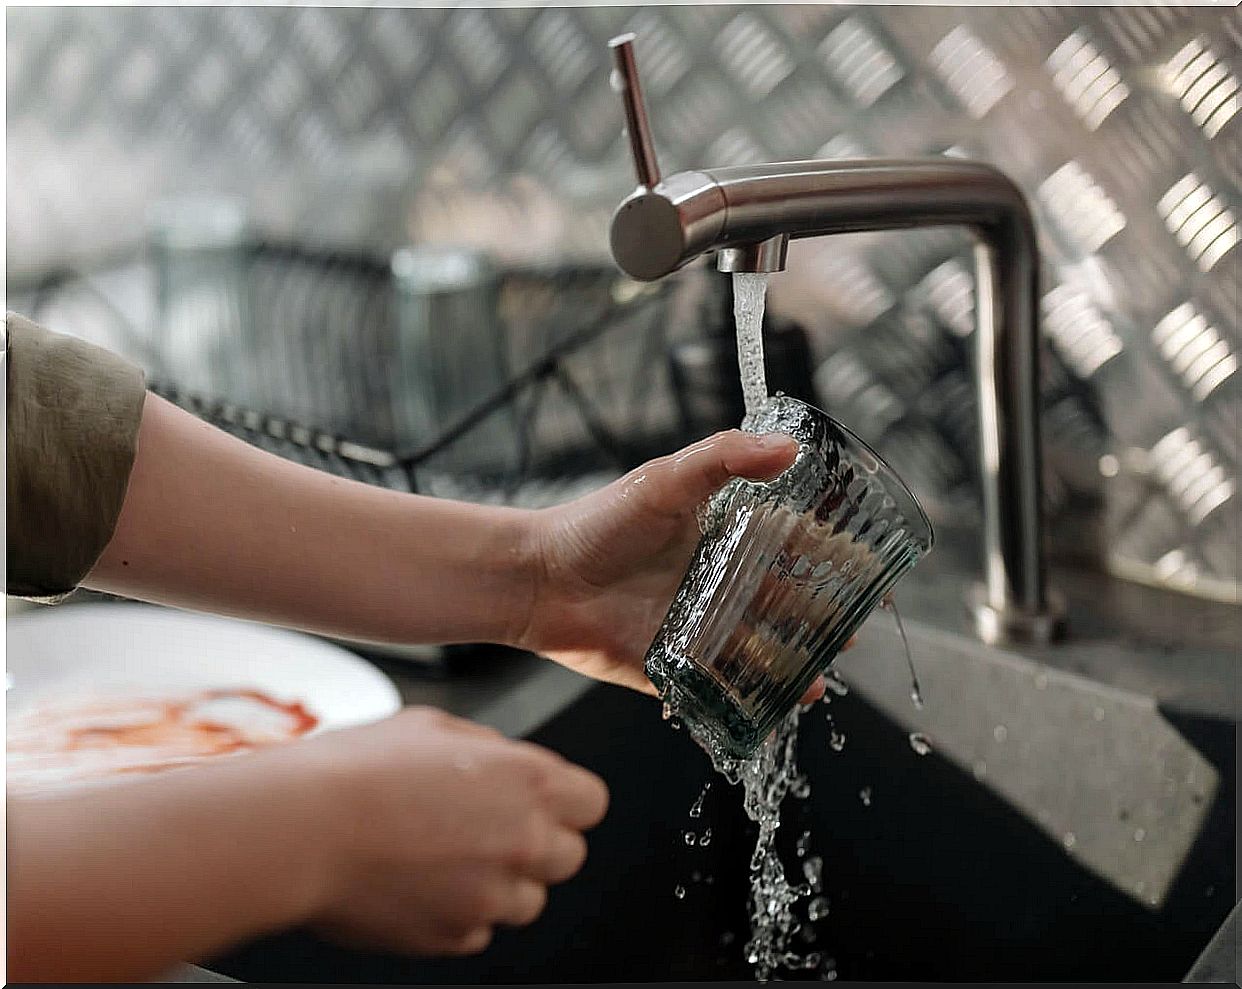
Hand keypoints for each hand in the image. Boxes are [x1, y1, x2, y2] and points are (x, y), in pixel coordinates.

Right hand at [301, 707, 607, 955]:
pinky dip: (458, 912)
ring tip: (444, 855)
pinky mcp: (454, 937)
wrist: (301, 829)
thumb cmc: (358, 771)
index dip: (566, 800)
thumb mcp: (434, 726)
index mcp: (529, 781)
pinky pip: (478, 930)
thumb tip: (504, 762)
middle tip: (487, 826)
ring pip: (527, 900)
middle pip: (569, 855)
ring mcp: (491, 897)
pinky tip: (419, 882)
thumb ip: (489, 750)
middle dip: (537, 842)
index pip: (592, 802)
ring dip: (500, 882)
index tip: (541, 800)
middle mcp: (523, 842)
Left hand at [517, 429, 839, 702]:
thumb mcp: (664, 481)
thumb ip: (724, 458)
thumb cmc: (595, 525)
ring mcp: (696, 630)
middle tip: (853, 630)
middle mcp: (713, 586)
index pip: (784, 546)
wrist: (537, 580)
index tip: (859, 563)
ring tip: (826, 671)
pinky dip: (755, 699)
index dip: (823, 555)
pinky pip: (722, 690)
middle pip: (781, 604)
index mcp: (719, 539)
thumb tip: (788, 448)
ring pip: (759, 651)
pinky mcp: (674, 671)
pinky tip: (786, 702)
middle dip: (820, 618)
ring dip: (795, 661)